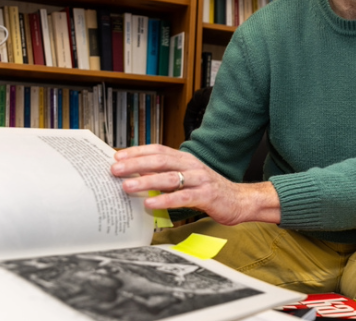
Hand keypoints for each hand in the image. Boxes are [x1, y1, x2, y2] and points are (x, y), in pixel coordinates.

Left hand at [111, 144, 280, 225]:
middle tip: (114, 170)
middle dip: (135, 164)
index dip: (137, 152)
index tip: (117, 156)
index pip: (158, 150)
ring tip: (127, 186)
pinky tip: (150, 204)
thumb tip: (138, 176)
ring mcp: (200, 179)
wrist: (240, 201)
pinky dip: (165, 200)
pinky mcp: (207, 196)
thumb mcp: (187, 179)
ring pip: (169, 178)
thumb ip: (166, 176)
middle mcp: (192, 165)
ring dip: (146, 181)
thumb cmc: (210, 191)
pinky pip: (183, 198)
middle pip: (160, 160)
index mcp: (185, 159)